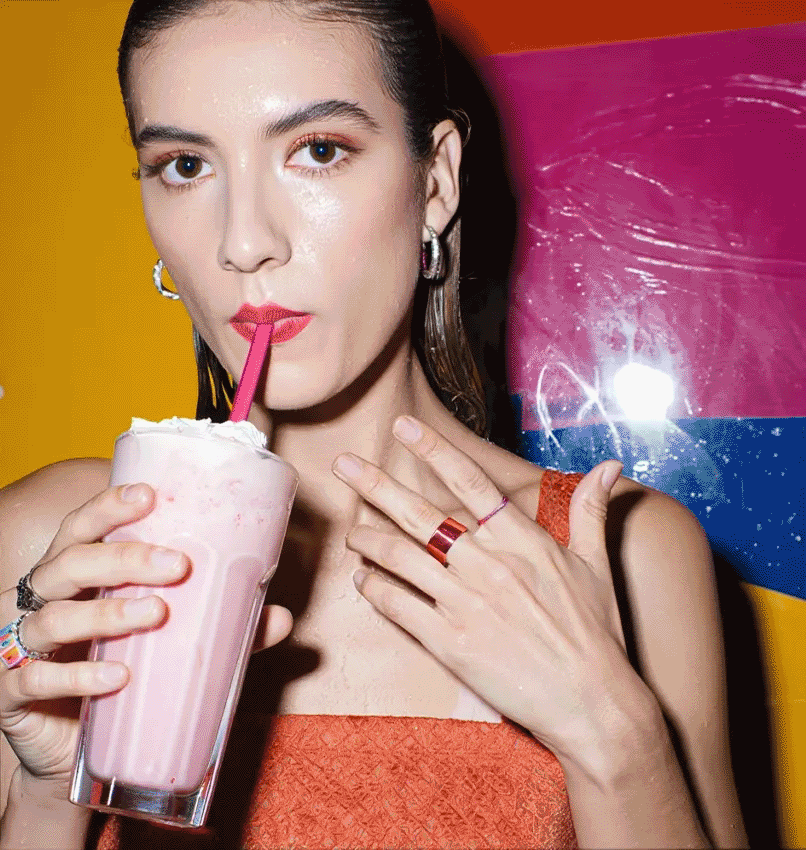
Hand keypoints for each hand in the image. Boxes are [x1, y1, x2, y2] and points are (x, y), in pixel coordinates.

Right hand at [0, 484, 291, 799]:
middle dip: (123, 558)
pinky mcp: (12, 694)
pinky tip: (117, 677)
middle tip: (178, 565)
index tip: (149, 495)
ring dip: (107, 613)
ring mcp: (22, 646)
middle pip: (70, 562)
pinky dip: (77, 676)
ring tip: (156, 614)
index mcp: (78, 576)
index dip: (108, 507)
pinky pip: (35, 678)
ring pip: (52, 616)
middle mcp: (45, 600)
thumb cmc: (123, 673)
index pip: (83, 528)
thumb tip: (281, 618)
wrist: (75, 749)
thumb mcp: (172, 643)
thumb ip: (221, 627)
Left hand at [332, 416, 647, 766]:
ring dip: (367, 539)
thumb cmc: (596, 632)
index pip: (470, 482)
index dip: (433, 450)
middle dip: (376, 485)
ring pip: (400, 558)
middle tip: (342, 464)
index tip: (402, 427)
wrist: (593, 703)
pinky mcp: (450, 643)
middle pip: (420, 514)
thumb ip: (592, 509)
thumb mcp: (597, 565)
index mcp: (522, 540)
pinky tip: (363, 580)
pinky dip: (374, 589)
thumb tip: (611, 465)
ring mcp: (466, 604)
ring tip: (349, 531)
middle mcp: (488, 565)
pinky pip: (399, 607)